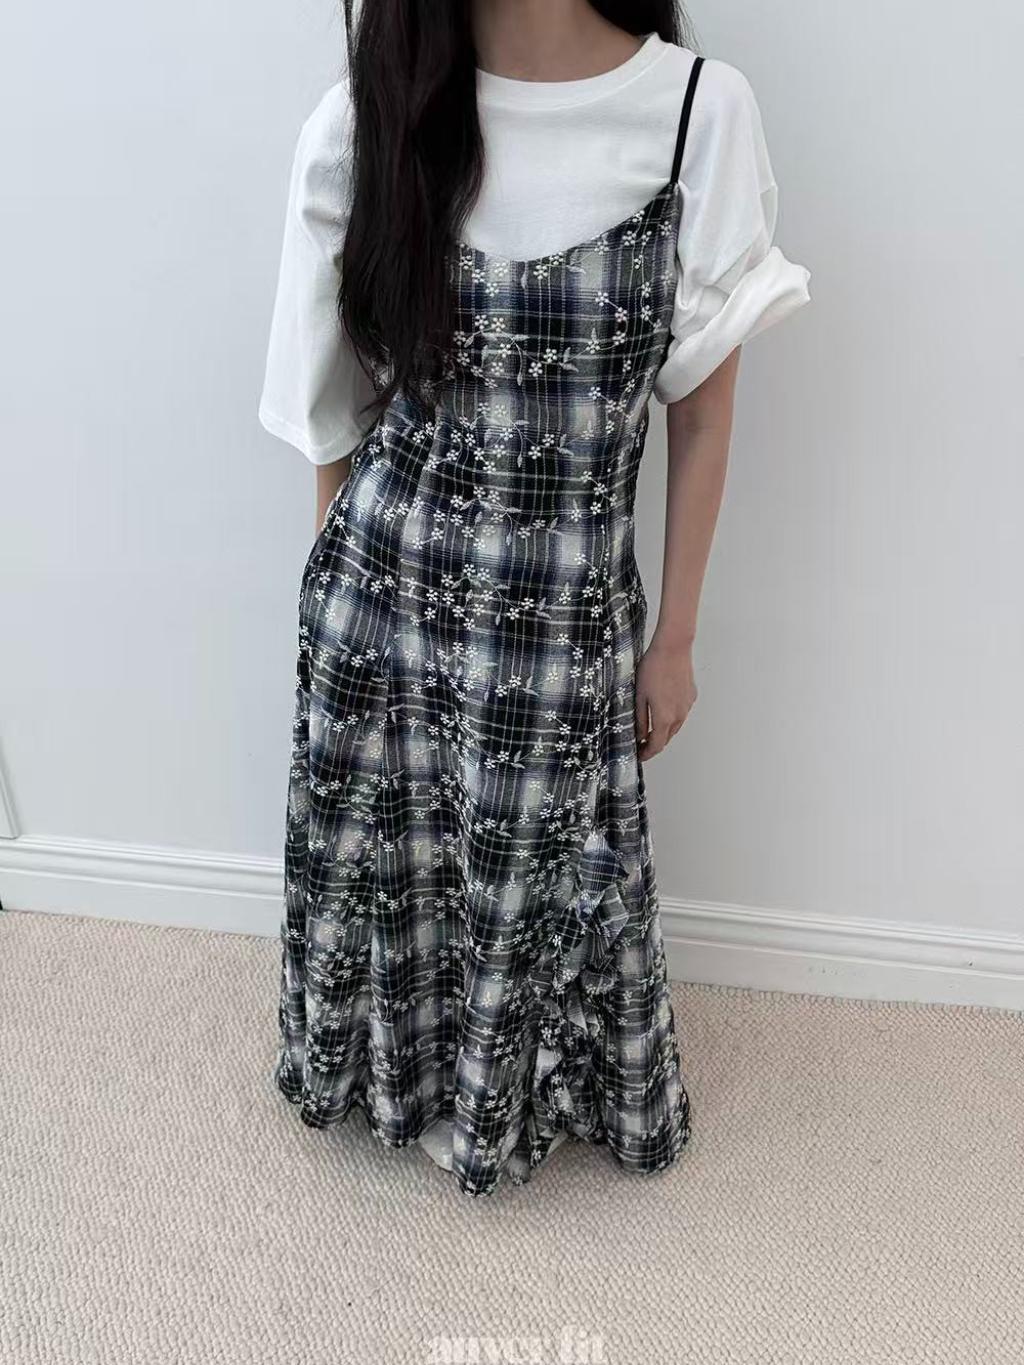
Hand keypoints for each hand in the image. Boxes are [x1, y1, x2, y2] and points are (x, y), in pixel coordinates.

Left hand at [634, 636, 697, 760]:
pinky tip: (662, 710)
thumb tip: (639, 736)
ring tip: (650, 729)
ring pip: (675, 726)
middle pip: (666, 738)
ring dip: (663, 731)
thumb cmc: (653, 668)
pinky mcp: (691, 696)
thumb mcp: (639, 695)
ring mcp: (687, 706)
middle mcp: (679, 715)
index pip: (656, 745)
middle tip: (641, 745)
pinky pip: (681, 713)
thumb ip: (639, 719)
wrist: (673, 648)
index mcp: (664, 718)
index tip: (639, 756)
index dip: (647, 754)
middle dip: (654, 744)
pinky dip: (671, 718)